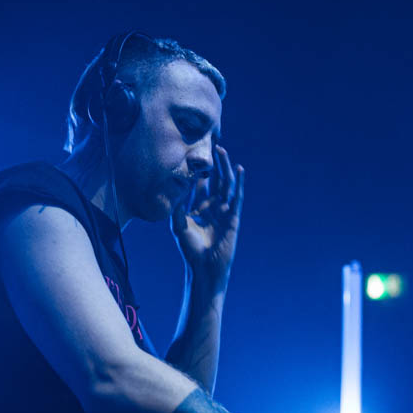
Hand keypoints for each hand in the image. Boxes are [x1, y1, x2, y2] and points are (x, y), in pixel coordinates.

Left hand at [171, 145, 243, 289]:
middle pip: (215, 180)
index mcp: (199, 209)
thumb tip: (173, 189)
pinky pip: (237, 196)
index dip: (198, 171)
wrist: (204, 266)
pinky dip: (239, 182)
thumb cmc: (190, 250)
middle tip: (212, 146)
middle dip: (214, 164)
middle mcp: (213, 207)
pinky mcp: (233, 216)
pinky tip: (239, 169)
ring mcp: (224, 211)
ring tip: (221, 151)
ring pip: (226, 184)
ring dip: (225, 168)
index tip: (194, 155)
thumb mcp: (178, 226)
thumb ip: (176, 208)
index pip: (200, 185)